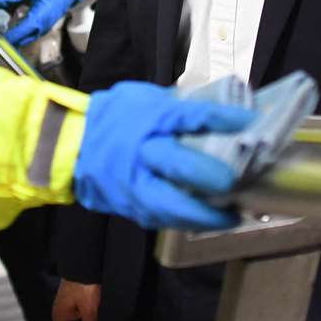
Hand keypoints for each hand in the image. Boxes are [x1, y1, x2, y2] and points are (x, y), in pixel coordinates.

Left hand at [2, 0, 102, 45]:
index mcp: (38, 19)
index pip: (17, 34)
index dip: (3, 34)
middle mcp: (41, 28)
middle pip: (19, 40)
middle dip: (6, 35)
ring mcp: (43, 29)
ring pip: (24, 38)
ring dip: (13, 33)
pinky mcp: (43, 26)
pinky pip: (29, 33)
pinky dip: (19, 30)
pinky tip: (10, 20)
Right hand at [73, 81, 255, 230]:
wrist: (70, 146)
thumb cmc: (115, 117)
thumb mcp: (147, 99)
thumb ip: (182, 107)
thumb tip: (228, 113)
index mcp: (147, 120)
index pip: (187, 115)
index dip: (220, 118)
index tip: (250, 121)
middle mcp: (141, 154)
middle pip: (180, 166)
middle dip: (211, 176)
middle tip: (237, 182)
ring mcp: (134, 187)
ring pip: (173, 206)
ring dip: (206, 214)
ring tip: (234, 215)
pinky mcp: (131, 209)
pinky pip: (164, 219)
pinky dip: (189, 221)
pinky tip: (210, 220)